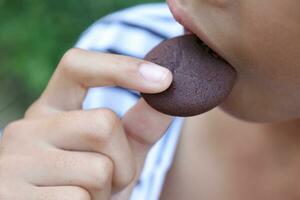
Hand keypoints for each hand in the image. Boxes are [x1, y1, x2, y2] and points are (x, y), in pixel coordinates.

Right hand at [0, 48, 172, 198]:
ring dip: (107, 191)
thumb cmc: (91, 185)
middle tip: (108, 180)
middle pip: (105, 124)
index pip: (77, 66)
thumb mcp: (118, 153)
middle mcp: (29, 127)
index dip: (121, 66)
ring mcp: (15, 161)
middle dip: (123, 161)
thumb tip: (171, 90)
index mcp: (52, 109)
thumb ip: (141, 125)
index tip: (164, 78)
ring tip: (88, 197)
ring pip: (98, 169)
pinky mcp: (12, 194)